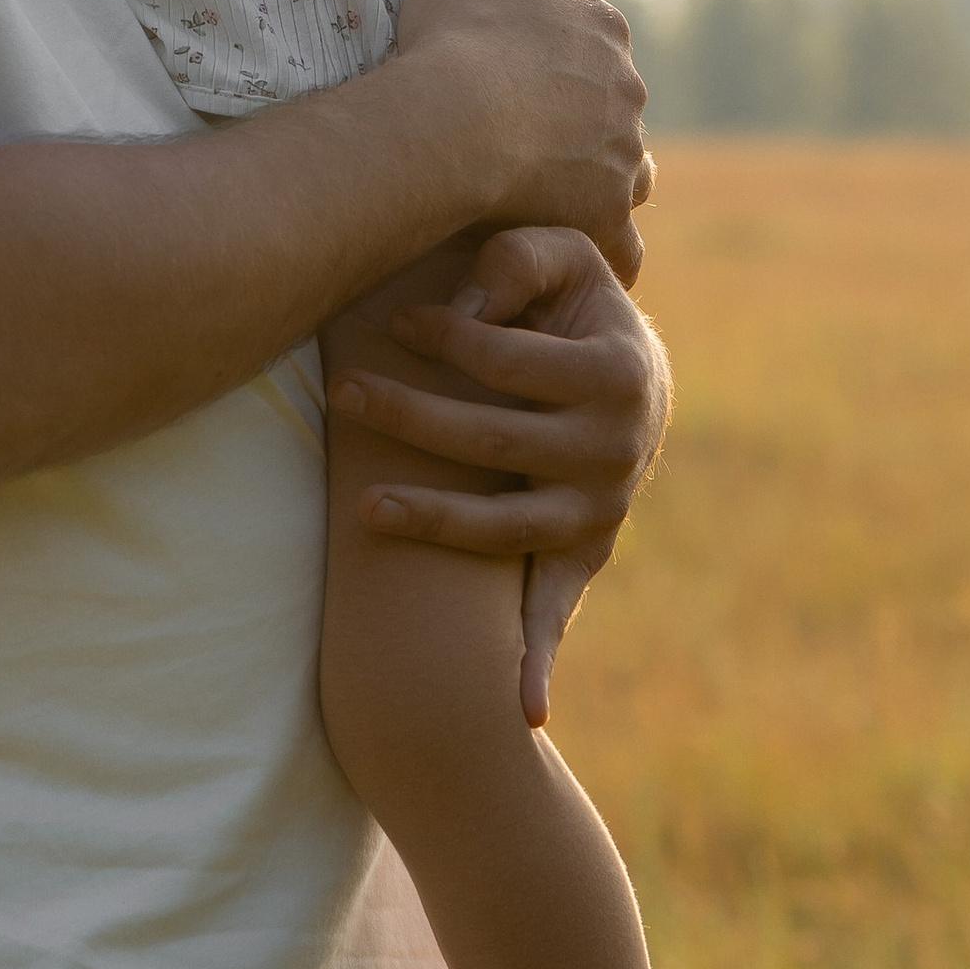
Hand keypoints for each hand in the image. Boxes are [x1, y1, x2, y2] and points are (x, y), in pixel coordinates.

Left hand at [326, 225, 670, 725]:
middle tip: (341, 392)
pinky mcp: (583, 552)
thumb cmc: (573, 306)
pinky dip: (541, 661)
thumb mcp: (561, 258)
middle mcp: (615, 451)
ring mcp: (599, 511)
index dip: (444, 336)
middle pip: (494, 443)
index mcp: (615, 375)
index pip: (509, 362)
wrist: (628, 378)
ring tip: (365, 513)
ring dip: (437, 525)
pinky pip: (556, 612)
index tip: (391, 321)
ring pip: (506, 529)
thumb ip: (518, 257)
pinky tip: (523, 711)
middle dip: (411, 418)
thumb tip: (467, 297)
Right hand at [390, 0, 653, 285]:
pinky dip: (596, 247)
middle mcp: (630, 90)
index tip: (507, 82)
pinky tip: (561, 251)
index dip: (547, 66)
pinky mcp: (607, 213)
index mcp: (604, 27)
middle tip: (515, 145)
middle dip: (575, 126)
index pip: (589, 47)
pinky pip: (614, 241)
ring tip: (536, 200)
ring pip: (619, 175)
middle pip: (609, 112)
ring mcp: (624, 155)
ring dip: (590, 185)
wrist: (452, 118)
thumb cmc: (452, 33)